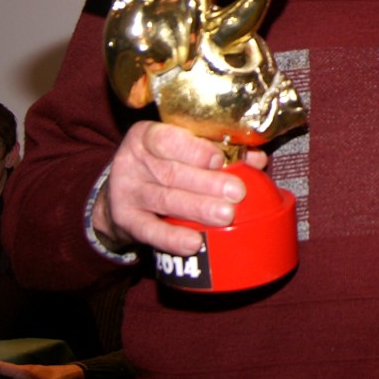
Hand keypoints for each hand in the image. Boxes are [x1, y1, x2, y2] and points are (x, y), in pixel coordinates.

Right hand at [94, 121, 268, 257]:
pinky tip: (194, 243)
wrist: (123, 192)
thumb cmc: (164, 163)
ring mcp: (126, 192)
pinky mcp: (125, 221)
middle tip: (237, 192)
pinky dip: (172, 238)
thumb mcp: (184, 149)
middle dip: (207, 183)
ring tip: (226, 215)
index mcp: (148, 135)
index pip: (166, 139)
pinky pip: (150, 231)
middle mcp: (133, 162)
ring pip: (165, 200)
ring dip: (197, 209)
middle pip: (172, 173)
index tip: (219, 159)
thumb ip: (218, 149)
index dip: (194, 150)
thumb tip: (255, 159)